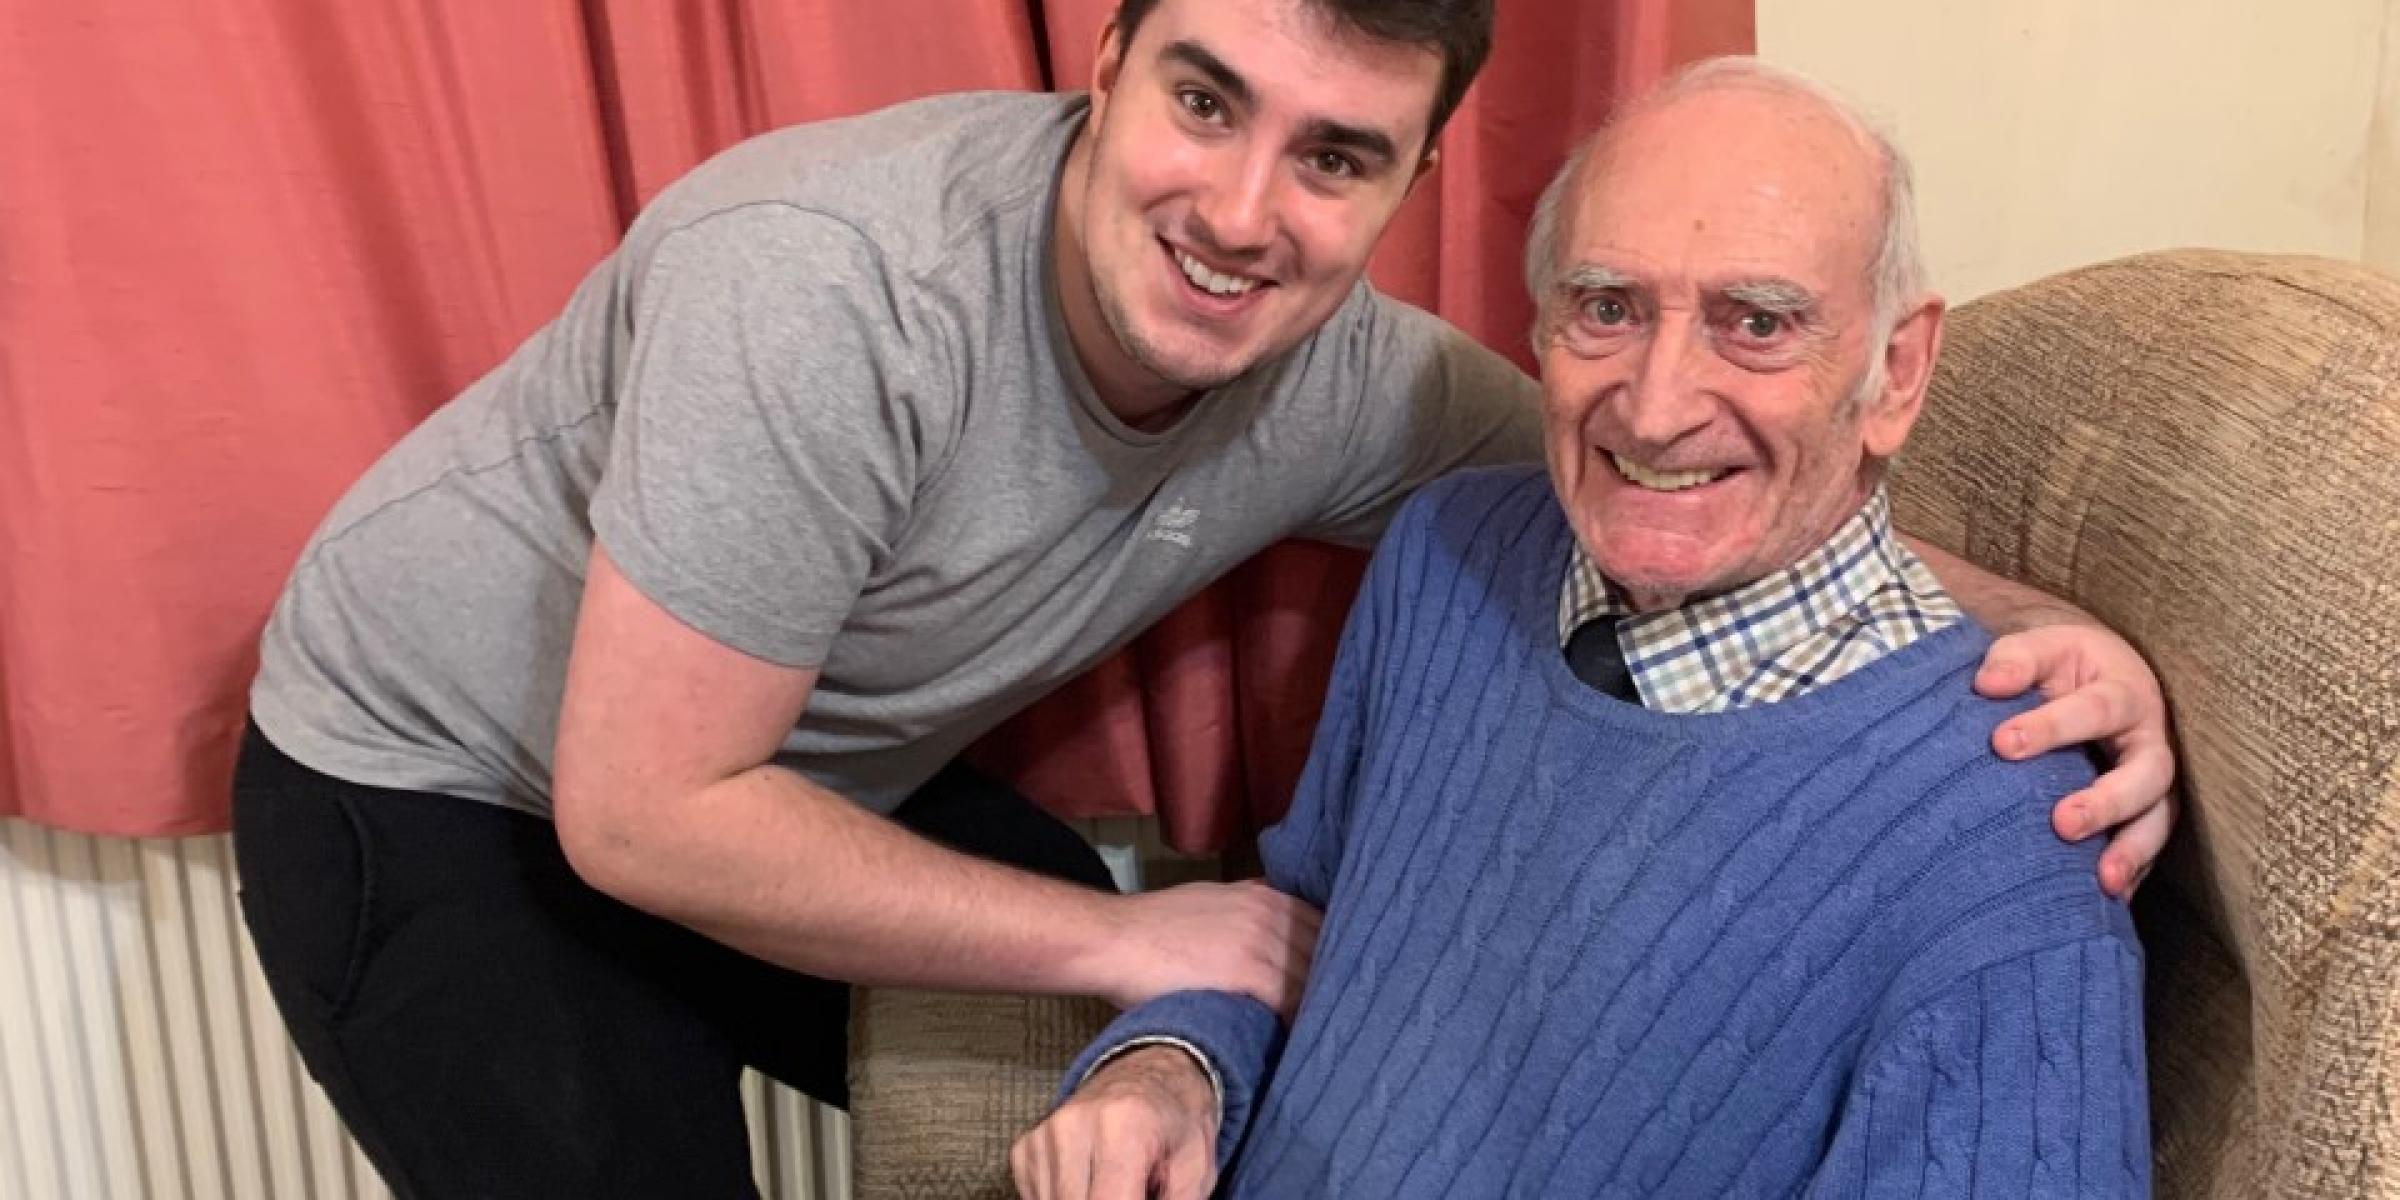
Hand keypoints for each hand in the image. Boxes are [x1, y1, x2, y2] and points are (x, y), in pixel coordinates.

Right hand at [1012, 1045, 1220, 1199]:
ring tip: (1119, 1189)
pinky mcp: (1025, 1149)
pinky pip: (1039, 1199)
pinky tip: (1092, 1187)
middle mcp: (1073, 1126)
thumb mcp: (1196, 1171)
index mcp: (1123, 1127)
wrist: (1150, 1074)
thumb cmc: (1178, 1124)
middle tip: (1134, 1191)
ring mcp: (1043, 1137)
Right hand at [1097, 881, 1321, 1020]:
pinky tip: (1294, 1039)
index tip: (1330, 984)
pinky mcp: (1248, 970)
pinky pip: (1292, 1000)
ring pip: (1312, 978)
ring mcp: (1260, 939)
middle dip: (1329, 982)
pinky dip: (1297, 1021)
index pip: (1321, 926)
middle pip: (1324, 951)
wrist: (1113, 940)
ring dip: (1317, 1006)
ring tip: (1316, 1033)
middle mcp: (1270, 911)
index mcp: (1264, 895)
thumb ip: (1247, 914)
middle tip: (1329, 1013)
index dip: (1329, 957)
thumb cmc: (1153, 929)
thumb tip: (1272, 938)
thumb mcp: (1210, 902)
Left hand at [1973, 621, 2175, 896]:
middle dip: (2106, 801)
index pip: (2092, 710)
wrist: (2098, 674)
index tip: (2001, 743)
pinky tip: (2106, 904)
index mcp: (2122, 692)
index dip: (2050, 726)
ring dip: (2132, 851)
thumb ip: (2015, 659)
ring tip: (2102, 881)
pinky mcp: (2147, 813)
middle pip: (2145, 774)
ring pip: (2158, 818)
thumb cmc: (2063, 665)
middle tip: (2062, 822)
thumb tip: (1988, 683)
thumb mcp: (2043, 647)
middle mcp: (2149, 740)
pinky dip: (2132, 875)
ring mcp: (2154, 782)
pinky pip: (2149, 850)